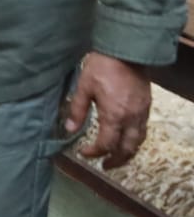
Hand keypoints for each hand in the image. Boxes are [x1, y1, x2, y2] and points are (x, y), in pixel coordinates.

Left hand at [68, 52, 150, 169]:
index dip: (94, 152)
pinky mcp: (146, 106)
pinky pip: (143, 130)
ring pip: (138, 141)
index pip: (106, 144)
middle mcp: (131, 118)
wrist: (126, 51)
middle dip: (116, 160)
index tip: (83, 152)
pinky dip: (135, 139)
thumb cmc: (102, 67)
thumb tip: (69, 128)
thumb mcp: (84, 87)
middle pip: (127, 149)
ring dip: (127, 152)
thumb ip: (77, 110)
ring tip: (116, 156)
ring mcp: (142, 113)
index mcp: (114, 115)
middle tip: (105, 165)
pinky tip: (126, 137)